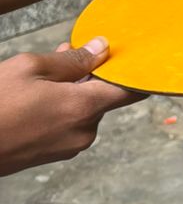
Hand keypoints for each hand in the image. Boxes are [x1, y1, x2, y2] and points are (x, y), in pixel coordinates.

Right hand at [0, 39, 140, 176]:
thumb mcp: (29, 68)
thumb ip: (72, 60)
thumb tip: (102, 48)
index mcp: (84, 108)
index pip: (129, 91)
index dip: (131, 72)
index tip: (128, 56)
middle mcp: (85, 131)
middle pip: (102, 97)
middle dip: (88, 75)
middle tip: (65, 53)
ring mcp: (70, 146)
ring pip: (83, 110)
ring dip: (72, 90)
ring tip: (40, 76)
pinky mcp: (55, 154)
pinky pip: (69, 124)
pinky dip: (61, 108)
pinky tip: (35, 98)